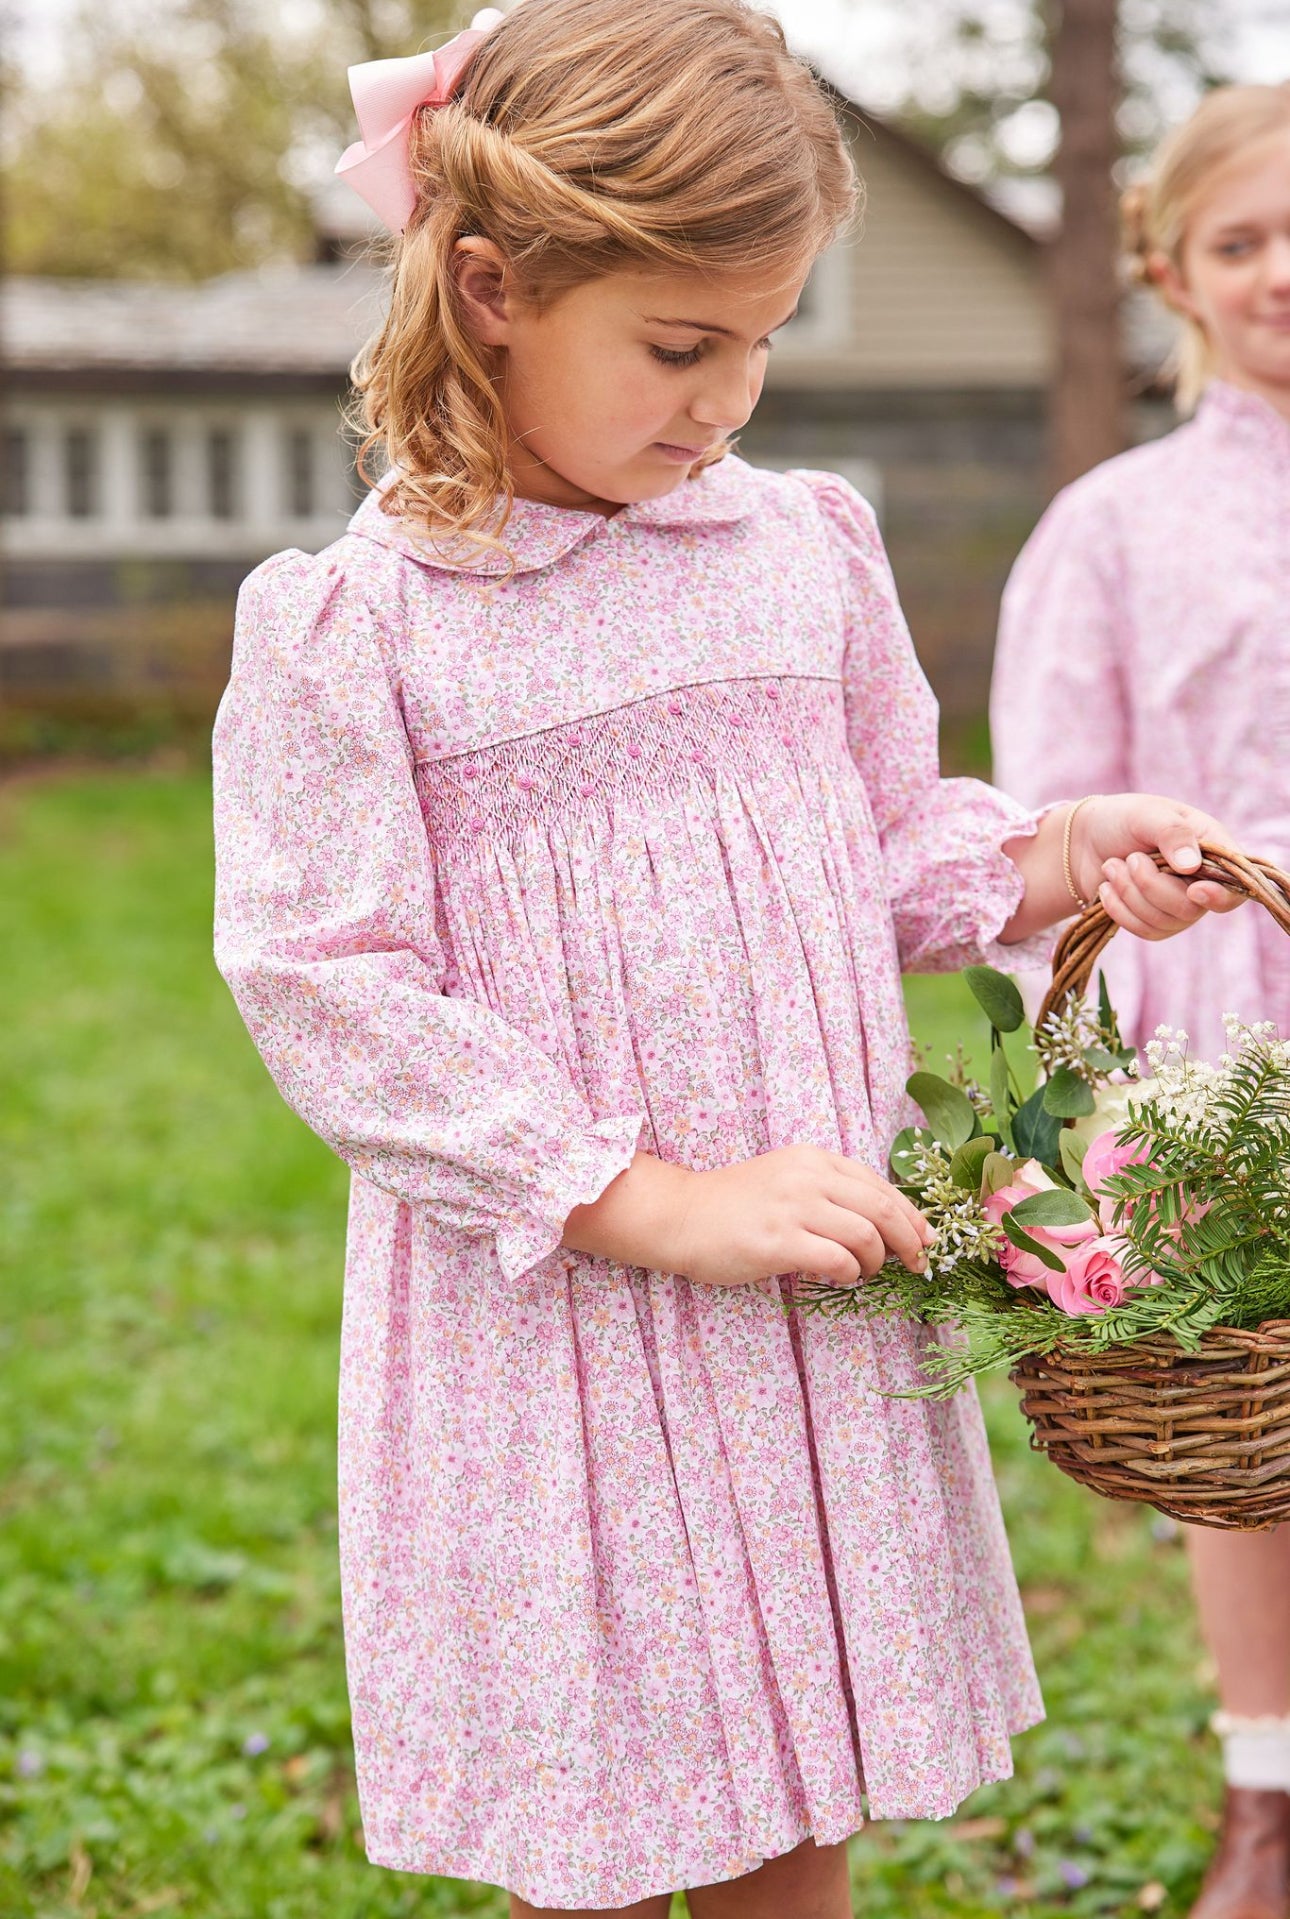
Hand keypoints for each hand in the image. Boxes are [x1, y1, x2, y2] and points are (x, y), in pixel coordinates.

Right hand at [669, 1145, 932, 1288]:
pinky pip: (837, 1259)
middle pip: (883, 1208)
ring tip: (865, 1272)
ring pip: (866, 1235)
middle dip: (910, 1240)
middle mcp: (808, 1177)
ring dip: (877, 1261)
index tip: (927, 1239)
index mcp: (815, 1159)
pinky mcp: (779, 1241)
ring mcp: (793, 1207)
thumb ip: (829, 1191)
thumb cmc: (735, 1205)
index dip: (912, 1215)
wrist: (682, 1216)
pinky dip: (849, 1273)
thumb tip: (884, 1223)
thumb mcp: (787, 1179)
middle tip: (917, 1263)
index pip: (881, 1185)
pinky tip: (841, 1278)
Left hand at [1072, 795, 1243, 940]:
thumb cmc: (1122, 819)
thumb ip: (1171, 833)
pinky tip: (1107, 888)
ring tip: (1112, 865)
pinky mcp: (1156, 921)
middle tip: (1129, 858)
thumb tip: (1192, 866)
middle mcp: (1203, 880)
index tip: (1193, 890)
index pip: (1235, 883)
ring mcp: (1181, 904)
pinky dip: (1120, 910)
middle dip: (1151, 885)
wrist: (1083, 840)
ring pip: (1165, 922)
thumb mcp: (1146, 814)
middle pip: (1191, 908)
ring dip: (1130, 894)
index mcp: (1213, 848)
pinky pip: (1145, 931)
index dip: (1220, 895)